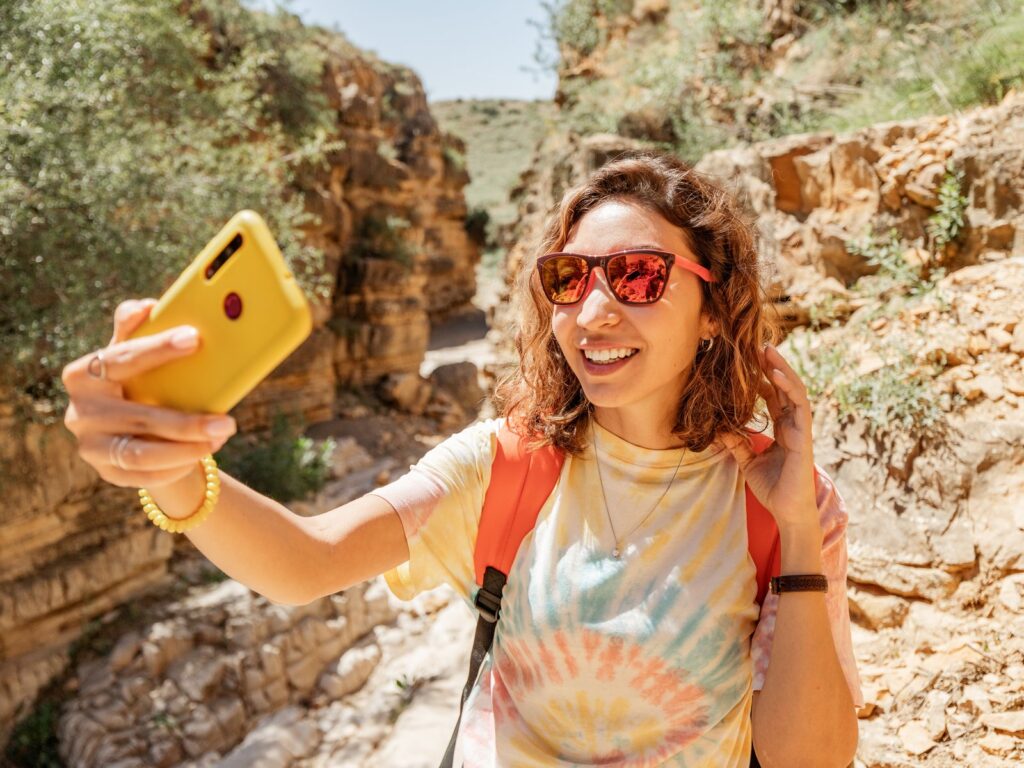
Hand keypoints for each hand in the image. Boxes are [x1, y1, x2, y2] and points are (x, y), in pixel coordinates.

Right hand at [62, 299, 235, 489]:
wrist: (134, 429)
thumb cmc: (140, 381)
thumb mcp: (136, 354)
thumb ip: (136, 329)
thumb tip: (146, 306)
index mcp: (84, 374)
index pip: (120, 359)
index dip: (156, 349)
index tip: (195, 338)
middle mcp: (81, 411)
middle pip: (138, 418)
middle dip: (186, 422)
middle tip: (227, 422)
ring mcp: (91, 446)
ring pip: (140, 454)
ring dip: (186, 450)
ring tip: (219, 438)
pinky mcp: (106, 472)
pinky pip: (145, 477)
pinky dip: (177, 467)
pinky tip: (202, 454)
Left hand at [718, 344, 817, 529]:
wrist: (787, 511)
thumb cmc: (772, 488)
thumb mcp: (747, 461)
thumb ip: (735, 443)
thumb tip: (716, 427)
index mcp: (782, 428)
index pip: (773, 396)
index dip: (762, 378)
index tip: (747, 361)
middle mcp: (793, 424)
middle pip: (784, 387)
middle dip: (772, 365)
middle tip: (756, 344)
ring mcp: (801, 428)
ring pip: (794, 390)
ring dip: (781, 368)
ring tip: (767, 349)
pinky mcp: (804, 436)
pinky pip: (799, 406)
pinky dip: (788, 388)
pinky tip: (776, 374)